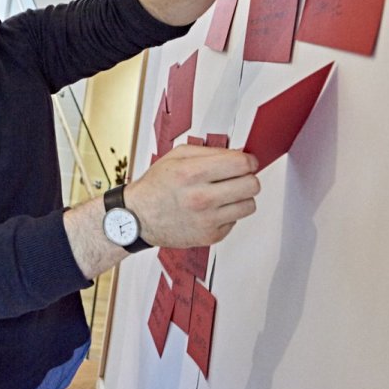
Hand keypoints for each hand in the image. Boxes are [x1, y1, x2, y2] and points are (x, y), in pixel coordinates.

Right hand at [126, 144, 260, 247]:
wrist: (137, 218)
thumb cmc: (155, 186)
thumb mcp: (175, 156)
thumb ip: (209, 151)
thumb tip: (239, 153)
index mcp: (191, 173)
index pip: (241, 164)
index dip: (248, 160)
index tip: (246, 162)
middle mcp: (200, 198)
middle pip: (252, 185)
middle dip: (248, 177)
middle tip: (236, 177)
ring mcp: (207, 220)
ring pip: (249, 205)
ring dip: (241, 197)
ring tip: (224, 194)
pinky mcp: (211, 236)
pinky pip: (236, 221)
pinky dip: (228, 214)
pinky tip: (212, 209)